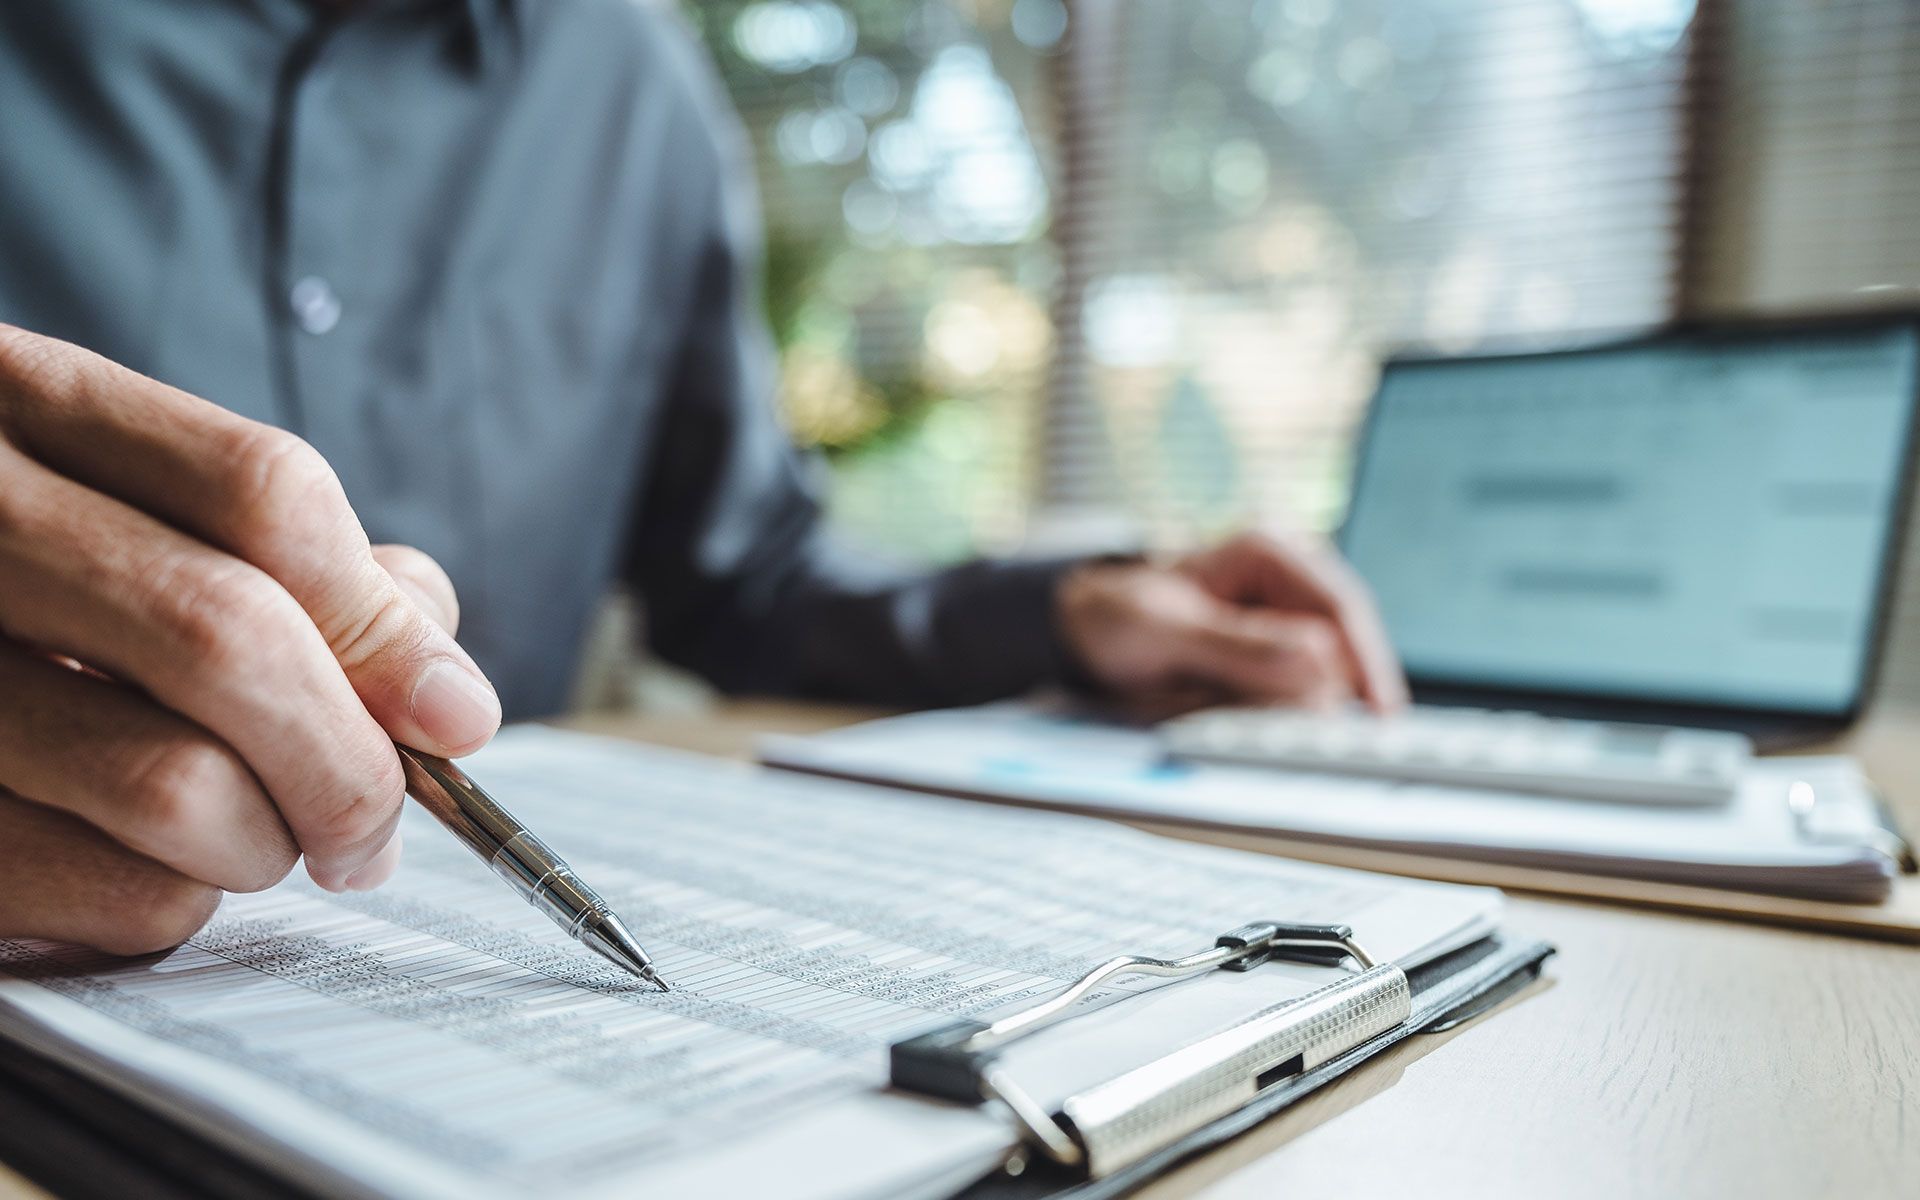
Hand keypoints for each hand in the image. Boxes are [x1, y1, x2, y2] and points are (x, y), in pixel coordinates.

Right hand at [0, 325, 498, 954]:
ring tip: (252, 839)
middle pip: (226, 638)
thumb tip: (442, 692)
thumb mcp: (133, 507)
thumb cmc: (18, 575)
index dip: (384, 623)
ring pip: (172, 787)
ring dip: (262, 845)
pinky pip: (103, 896)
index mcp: (19, 402)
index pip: (261, 491)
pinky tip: (144, 870)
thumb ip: (299, 571)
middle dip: (348, 762)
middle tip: (376, 823)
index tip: (455, 717)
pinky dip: (168, 908)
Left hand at [1056, 531, 1408, 714]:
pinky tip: (1294, 731)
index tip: (1380, 709)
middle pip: (1347, 637)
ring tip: (1317, 739)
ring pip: (1333, 664)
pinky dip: (1303, 707)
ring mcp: (1289, 611)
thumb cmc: (1118, 618)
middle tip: (1347, 739)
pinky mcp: (1281, 647)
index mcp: (1266, 550)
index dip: (1365, 660)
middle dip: (1348, 687)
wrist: (1088, 629)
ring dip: (1324, 702)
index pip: (1339, 606)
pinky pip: (1307, 681)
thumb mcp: (1164, 632)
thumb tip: (1317, 658)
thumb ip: (1236, 646)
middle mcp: (1289, 573)